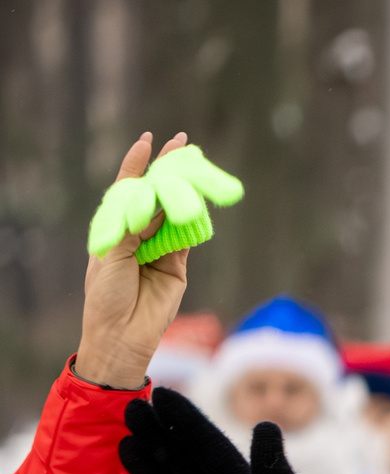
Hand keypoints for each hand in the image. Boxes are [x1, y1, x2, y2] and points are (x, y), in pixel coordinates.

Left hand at [75, 133, 195, 390]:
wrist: (123, 333)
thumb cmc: (107, 294)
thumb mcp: (113, 254)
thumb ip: (135, 227)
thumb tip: (159, 202)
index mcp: (114, 227)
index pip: (127, 189)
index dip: (136, 164)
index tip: (148, 140)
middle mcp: (137, 233)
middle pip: (155, 195)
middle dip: (168, 171)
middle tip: (184, 145)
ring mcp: (159, 248)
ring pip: (174, 213)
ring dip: (184, 191)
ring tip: (196, 167)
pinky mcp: (178, 265)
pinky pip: (187, 237)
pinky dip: (193, 220)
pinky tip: (199, 202)